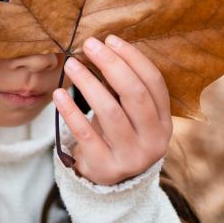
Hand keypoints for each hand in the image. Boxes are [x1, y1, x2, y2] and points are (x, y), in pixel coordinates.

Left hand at [52, 35, 172, 185]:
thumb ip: (127, 89)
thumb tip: (105, 46)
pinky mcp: (105, 167)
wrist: (110, 183)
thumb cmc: (120, 136)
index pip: (154, 82)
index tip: (111, 39)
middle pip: (135, 94)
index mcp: (165, 122)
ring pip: (110, 112)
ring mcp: (131, 157)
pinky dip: (71, 111)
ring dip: (88, 83)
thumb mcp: (134, 117)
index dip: (133, 58)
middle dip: (111, 65)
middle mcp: (153, 140)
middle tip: (90, 45)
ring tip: (71, 65)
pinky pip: (85, 133)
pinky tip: (59, 94)